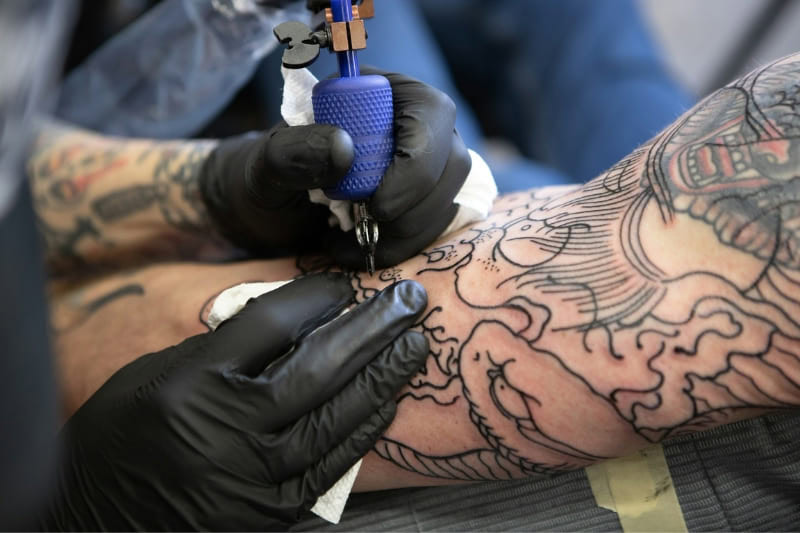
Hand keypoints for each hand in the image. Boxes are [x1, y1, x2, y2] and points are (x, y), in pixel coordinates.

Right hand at [41, 274, 428, 530]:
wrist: (95, 519)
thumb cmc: (122, 435)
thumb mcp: (156, 373)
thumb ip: (224, 349)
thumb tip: (294, 321)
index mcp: (191, 383)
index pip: (270, 325)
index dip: (315, 297)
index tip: (342, 283)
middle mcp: (225, 430)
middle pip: (317, 368)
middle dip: (371, 329)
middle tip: (409, 299)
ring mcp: (251, 477)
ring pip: (334, 418)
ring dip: (381, 377)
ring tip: (414, 344)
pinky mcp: (267, 513)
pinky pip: (329, 467)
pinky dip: (362, 431)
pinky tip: (388, 401)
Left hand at [199, 70, 470, 265]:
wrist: (264, 213)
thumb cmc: (263, 178)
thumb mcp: (265, 165)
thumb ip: (293, 152)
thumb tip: (345, 148)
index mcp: (382, 95)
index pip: (430, 116)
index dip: (416, 164)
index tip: (376, 205)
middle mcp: (414, 127)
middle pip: (453, 162)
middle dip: (415, 207)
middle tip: (365, 229)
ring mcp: (425, 168)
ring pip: (448, 200)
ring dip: (408, 234)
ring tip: (350, 246)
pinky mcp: (421, 205)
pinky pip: (435, 227)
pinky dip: (402, 249)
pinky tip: (360, 252)